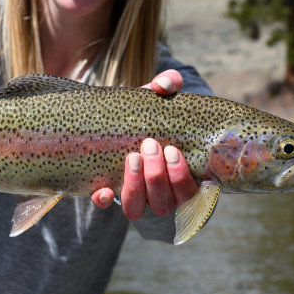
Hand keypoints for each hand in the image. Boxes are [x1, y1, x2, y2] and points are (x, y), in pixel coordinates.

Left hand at [90, 70, 199, 217]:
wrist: (120, 123)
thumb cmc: (149, 115)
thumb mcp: (158, 100)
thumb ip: (167, 85)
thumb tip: (164, 85)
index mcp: (180, 176)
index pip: (189, 192)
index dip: (180, 177)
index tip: (172, 149)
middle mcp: (160, 194)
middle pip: (164, 202)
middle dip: (156, 175)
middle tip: (149, 144)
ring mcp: (136, 197)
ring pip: (138, 208)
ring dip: (136, 186)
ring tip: (132, 157)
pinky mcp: (110, 194)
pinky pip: (108, 206)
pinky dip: (106, 200)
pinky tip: (104, 190)